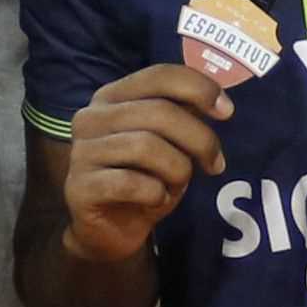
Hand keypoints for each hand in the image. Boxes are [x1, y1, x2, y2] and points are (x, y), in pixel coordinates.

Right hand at [56, 61, 234, 262]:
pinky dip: (155, 194)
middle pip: (159, 112)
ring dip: (177, 169)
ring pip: (145, 146)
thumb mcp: (170, 144)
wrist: (111, 231)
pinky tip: (156, 200)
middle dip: (199, 139)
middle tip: (215, 164)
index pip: (159, 75)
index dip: (199, 88)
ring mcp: (81, 152)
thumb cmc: (144, 179)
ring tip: (177, 185)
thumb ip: (185, 116)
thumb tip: (218, 101)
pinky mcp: (79, 187)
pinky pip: (130, 183)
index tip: (227, 112)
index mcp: (113, 96)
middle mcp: (91, 117)